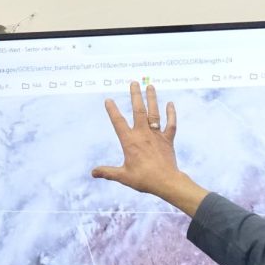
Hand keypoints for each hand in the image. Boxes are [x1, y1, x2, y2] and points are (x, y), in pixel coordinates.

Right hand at [93, 83, 207, 213]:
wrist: (166, 182)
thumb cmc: (144, 179)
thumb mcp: (122, 176)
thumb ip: (107, 172)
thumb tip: (93, 173)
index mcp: (130, 141)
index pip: (118, 122)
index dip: (112, 110)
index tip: (108, 100)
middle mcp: (143, 134)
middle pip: (138, 110)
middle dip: (135, 95)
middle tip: (133, 82)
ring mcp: (156, 136)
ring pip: (154, 113)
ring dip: (152, 99)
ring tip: (150, 86)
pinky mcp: (168, 140)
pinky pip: (171, 124)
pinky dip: (171, 114)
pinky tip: (170, 104)